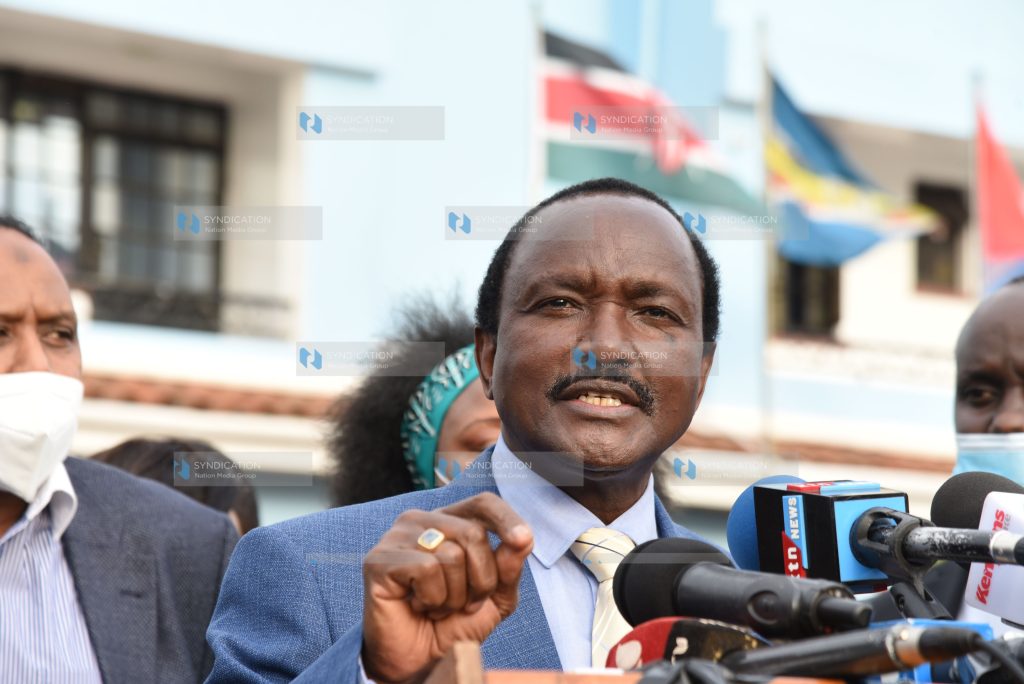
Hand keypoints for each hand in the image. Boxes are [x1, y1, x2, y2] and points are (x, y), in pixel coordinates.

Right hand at [361, 492, 533, 682]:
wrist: (419, 661)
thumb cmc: (452, 624)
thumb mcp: (494, 598)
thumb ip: (508, 567)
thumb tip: (522, 539)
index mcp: (451, 523)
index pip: (482, 503)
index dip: (506, 517)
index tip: (524, 539)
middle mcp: (422, 522)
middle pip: (473, 533)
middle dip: (481, 580)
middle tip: (465, 604)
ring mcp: (398, 537)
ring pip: (451, 554)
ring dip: (455, 596)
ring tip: (438, 607)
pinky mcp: (379, 559)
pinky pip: (426, 569)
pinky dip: (432, 598)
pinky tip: (418, 606)